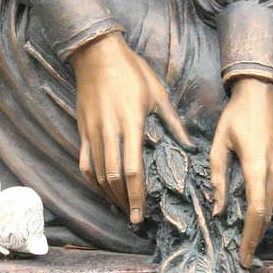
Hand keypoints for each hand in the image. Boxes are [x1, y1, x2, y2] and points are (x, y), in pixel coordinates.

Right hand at [72, 33, 191, 224]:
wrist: (97, 54)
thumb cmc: (132, 71)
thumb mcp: (158, 93)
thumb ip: (173, 122)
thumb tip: (190, 146)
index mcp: (131, 123)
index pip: (133, 169)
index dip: (137, 195)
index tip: (142, 214)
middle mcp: (109, 131)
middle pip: (114, 177)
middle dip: (124, 201)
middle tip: (135, 218)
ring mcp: (92, 131)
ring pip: (98, 173)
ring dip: (109, 194)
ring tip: (122, 208)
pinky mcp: (82, 130)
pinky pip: (84, 162)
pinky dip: (92, 180)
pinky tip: (102, 190)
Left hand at [210, 77, 272, 267]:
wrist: (259, 95)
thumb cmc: (235, 117)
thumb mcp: (219, 144)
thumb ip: (218, 177)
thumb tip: (217, 210)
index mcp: (255, 168)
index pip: (256, 211)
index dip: (250, 237)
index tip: (244, 256)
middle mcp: (270, 173)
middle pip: (265, 215)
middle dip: (255, 239)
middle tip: (243, 259)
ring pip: (269, 207)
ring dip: (259, 228)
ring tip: (245, 246)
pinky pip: (269, 197)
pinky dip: (261, 214)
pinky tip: (251, 222)